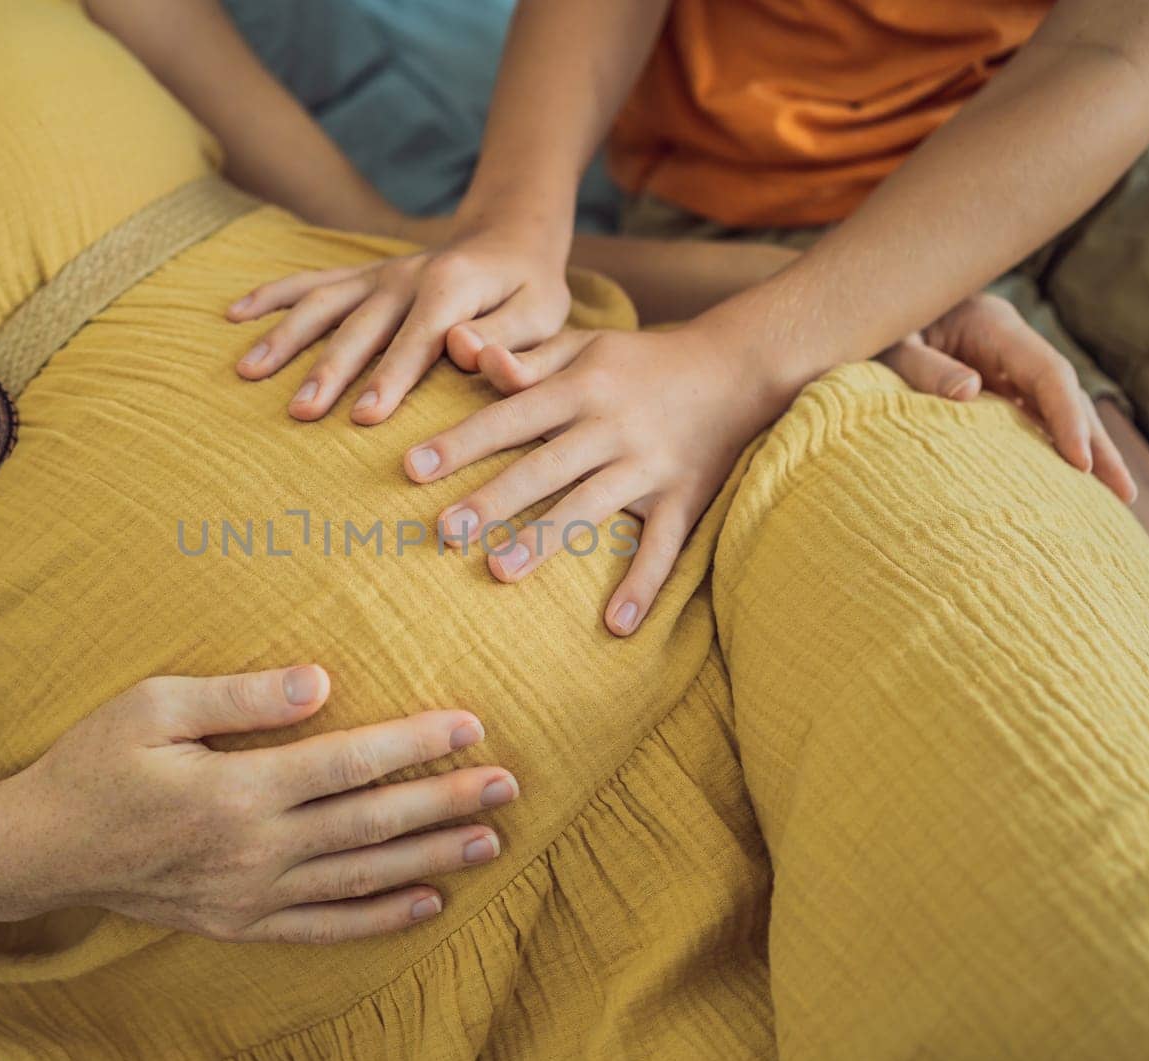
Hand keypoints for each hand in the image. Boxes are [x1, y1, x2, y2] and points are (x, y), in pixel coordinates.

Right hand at [7, 664, 516, 942]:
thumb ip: (241, 697)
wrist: (43, 848)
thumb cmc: (95, 763)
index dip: (414, 744)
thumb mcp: (153, 707)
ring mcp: (250, 895)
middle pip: (370, 823)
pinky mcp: (240, 924)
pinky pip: (326, 927)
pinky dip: (380, 918)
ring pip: (361, 877)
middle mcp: (253, 849)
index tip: (470, 726)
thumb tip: (323, 682)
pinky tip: (428, 903)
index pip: (348, 763)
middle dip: (444, 801)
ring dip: (430, 858)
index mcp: (236, 790)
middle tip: (507, 782)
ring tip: (490, 840)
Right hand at [226, 217, 571, 424]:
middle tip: (301, 412)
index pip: (418, 340)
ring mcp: (377, 275)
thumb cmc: (529, 291)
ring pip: (323, 304)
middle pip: (360, 328)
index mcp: (451, 288)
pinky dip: (271, 295)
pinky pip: (310, 282)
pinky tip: (234, 315)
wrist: (508, 239)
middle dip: (329, 370)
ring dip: (284, 337)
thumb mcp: (543, 314)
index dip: (391, 379)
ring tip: (247, 373)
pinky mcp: (361, 277)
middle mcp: (405, 276)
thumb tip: (467, 351)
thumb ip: (510, 338)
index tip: (366, 418)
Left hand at [403, 325, 786, 637]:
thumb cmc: (638, 361)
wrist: (736, 364)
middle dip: (493, 498)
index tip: (412, 467)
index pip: (511, 416)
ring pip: (592, 505)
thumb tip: (465, 350)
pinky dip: (644, 586)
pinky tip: (616, 626)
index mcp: (581, 386)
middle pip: (544, 466)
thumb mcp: (584, 346)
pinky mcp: (685, 497)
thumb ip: (526, 357)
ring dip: (547, 539)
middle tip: (443, 531)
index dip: (461, 442)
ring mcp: (650, 464)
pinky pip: (664, 546)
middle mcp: (611, 426)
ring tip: (500, 572)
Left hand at [878, 293, 1134, 502]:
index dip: (1068, 417)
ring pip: (1055, 408)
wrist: (861, 311)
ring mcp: (1002, 364)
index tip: (1079, 463)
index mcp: (991, 325)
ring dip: (1083, 449)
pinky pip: (1029, 417)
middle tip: (1122, 494)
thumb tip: (969, 392)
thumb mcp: (890, 346)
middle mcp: (1007, 344)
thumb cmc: (872, 331)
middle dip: (1095, 443)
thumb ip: (924, 368)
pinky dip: (1049, 446)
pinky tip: (1067, 483)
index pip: (1047, 372)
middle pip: (1065, 393)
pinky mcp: (991, 384)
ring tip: (1115, 498)